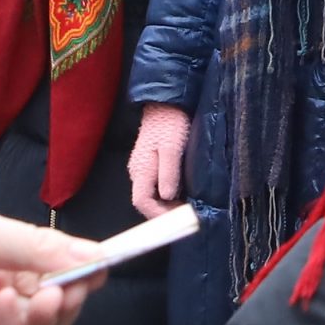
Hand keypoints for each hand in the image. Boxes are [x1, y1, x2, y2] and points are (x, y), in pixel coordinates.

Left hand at [0, 193, 104, 324]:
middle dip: (67, 301)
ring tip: (50, 296)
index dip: (75, 277)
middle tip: (81, 286)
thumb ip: (35, 249)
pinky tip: (8, 304)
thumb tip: (93, 256)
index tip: (103, 267)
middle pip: (44, 317)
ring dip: (44, 318)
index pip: (47, 281)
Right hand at [128, 104, 191, 218]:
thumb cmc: (170, 122)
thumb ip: (168, 172)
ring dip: (167, 205)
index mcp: (141, 169)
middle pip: (146, 202)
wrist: (166, 102)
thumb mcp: (172, 147)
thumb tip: (168, 197)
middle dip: (163, 213)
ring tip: (186, 207)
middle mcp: (139, 171)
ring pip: (151, 195)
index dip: (157, 215)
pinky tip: (182, 194)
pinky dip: (168, 195)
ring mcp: (143, 167)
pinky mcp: (151, 163)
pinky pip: (156, 186)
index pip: (141, 202)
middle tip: (184, 217)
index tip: (176, 221)